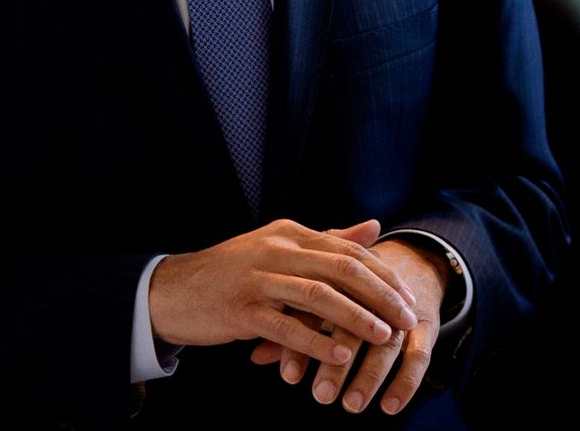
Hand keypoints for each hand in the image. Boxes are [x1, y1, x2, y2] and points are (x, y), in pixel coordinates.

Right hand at [148, 219, 418, 367]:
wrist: (172, 290)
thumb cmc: (231, 272)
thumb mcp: (278, 247)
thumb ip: (327, 240)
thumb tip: (374, 226)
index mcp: (287, 233)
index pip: (347, 249)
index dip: (381, 274)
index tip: (406, 297)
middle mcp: (274, 249)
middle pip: (339, 269)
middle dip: (379, 294)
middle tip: (406, 318)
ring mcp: (257, 280)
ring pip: (318, 296)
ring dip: (356, 317)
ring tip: (384, 336)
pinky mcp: (241, 310)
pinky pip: (287, 327)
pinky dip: (317, 341)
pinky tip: (340, 354)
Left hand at [289, 238, 450, 415]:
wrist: (409, 261)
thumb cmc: (351, 288)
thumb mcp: (320, 301)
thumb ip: (292, 326)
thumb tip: (255, 356)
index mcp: (340, 280)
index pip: (318, 312)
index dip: (304, 344)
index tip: (289, 378)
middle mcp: (371, 293)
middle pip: (352, 326)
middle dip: (336, 363)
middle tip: (320, 397)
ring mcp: (400, 309)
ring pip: (387, 342)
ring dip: (370, 375)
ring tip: (351, 405)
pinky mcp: (425, 324)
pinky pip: (419, 356)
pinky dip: (406, 382)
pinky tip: (390, 407)